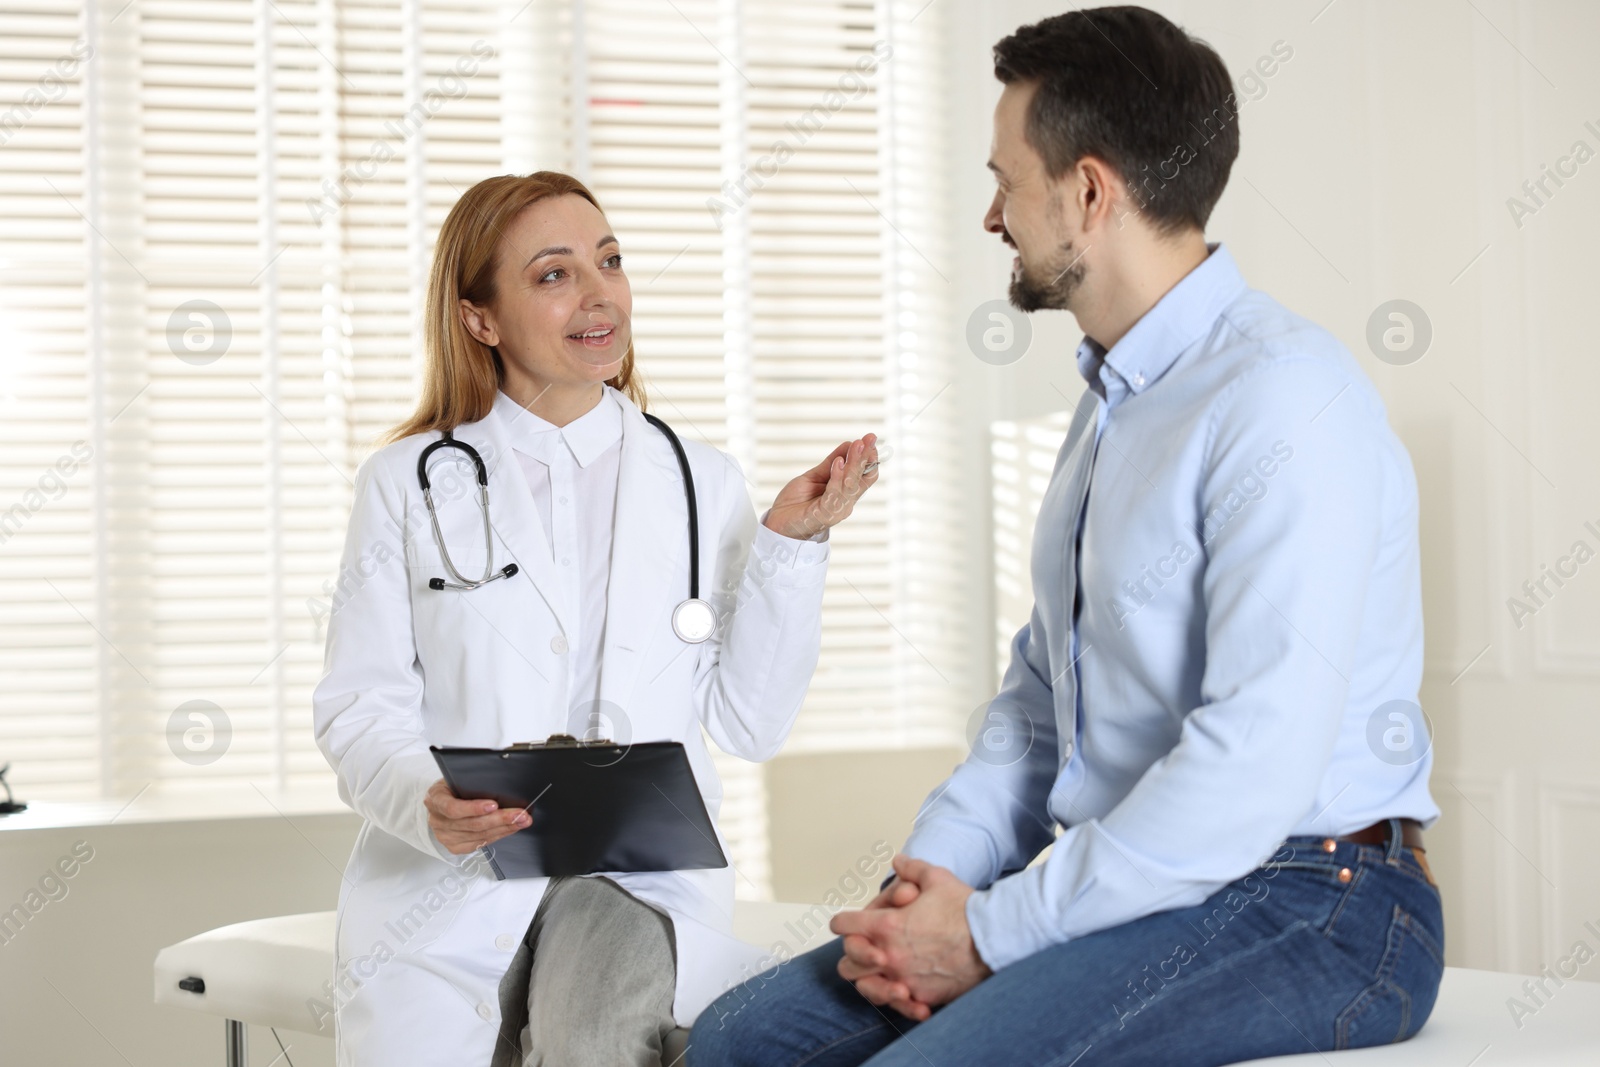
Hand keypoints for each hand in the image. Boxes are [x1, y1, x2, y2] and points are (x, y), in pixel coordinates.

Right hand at [424, 778, 530, 854]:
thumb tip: (500, 783)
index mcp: (435, 799)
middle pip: (472, 824)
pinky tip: (510, 828)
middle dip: (500, 819)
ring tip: (521, 820)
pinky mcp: (455, 847)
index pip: (453, 808)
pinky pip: (480, 843)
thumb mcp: (456, 779)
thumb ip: (471, 782)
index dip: (474, 808)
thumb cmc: (452, 788)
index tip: (494, 804)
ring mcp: (446, 836)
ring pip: (479, 835)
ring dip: (504, 828)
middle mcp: (438, 821)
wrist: (441, 804)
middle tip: (519, 814)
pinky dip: (499, 835)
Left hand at [763, 434, 879, 539]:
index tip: (870, 438)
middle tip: (868, 438)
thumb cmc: (796, 503)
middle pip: (861, 478)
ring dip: (853, 464)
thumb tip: (849, 444)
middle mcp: (845, 503)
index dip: (869, 457)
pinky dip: (837, 478)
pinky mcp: (824, 515)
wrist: (777, 524)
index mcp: (845, 494)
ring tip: (855, 445)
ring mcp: (836, 510)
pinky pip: (834, 495)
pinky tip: (838, 462)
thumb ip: (830, 464)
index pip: (865, 475)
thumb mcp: (813, 477)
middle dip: (865, 456)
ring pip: (850, 485)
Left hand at [830, 856, 991, 1019]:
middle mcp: (889, 955)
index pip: (845, 925)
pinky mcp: (922, 996)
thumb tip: (898, 862)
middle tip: (865, 946)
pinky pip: (897, 1004)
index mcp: (886, 926)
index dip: (844, 921)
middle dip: (853, 953)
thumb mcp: (936, 878)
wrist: (992, 938)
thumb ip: (912, 869)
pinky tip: (905, 992)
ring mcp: (904, 979)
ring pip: (867, 987)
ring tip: (882, 970)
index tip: (849, 922)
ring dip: (869, 978)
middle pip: (848, 963)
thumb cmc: (964, 909)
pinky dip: (897, 1000)